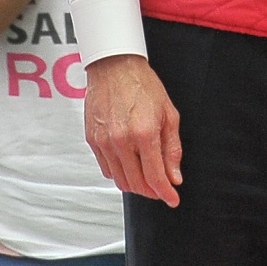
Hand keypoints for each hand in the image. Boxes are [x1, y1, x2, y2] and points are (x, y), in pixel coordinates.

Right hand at [85, 53, 183, 205]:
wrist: (114, 66)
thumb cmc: (142, 85)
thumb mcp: (169, 114)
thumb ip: (172, 148)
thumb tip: (174, 176)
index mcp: (144, 133)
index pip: (155, 177)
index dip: (165, 193)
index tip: (172, 199)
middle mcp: (121, 141)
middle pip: (136, 184)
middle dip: (152, 191)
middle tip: (162, 188)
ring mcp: (103, 142)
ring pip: (120, 180)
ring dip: (136, 184)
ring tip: (147, 177)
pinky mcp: (92, 140)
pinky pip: (106, 169)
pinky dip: (120, 173)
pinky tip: (130, 164)